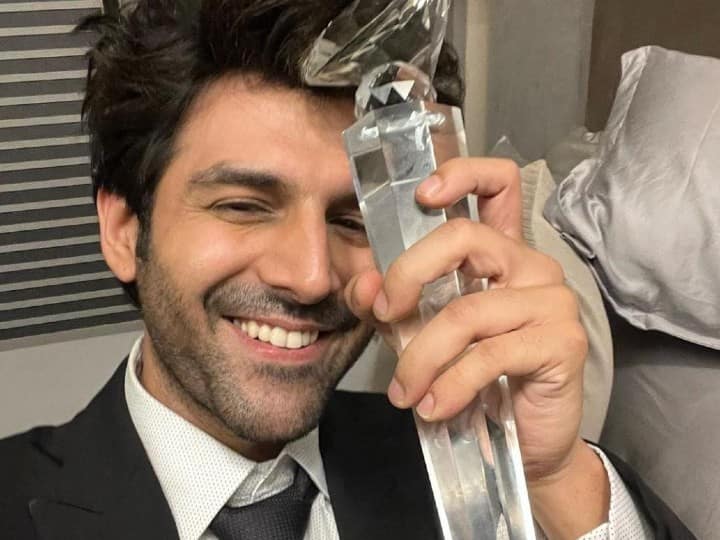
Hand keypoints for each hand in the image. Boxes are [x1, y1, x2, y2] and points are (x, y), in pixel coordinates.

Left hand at [345, 157, 608, 537]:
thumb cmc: (475, 381)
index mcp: (500, 254)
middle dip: (409, 273)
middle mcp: (531, 267)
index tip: (423, 194)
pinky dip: (450, 386)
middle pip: (466, 237)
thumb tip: (364, 284)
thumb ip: (389, 304)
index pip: (498, 184)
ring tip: (404, 394)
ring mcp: (552, 302)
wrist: (527, 443)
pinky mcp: (562, 342)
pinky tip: (433, 408)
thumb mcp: (419, 334)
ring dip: (420, 358)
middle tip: (383, 314)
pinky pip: (488, 356)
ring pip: (466, 311)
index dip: (462, 174)